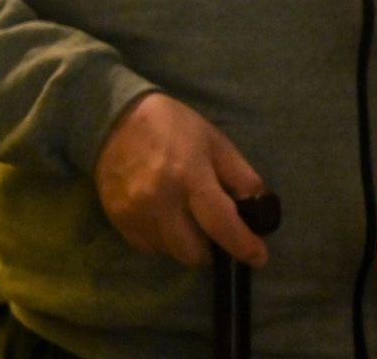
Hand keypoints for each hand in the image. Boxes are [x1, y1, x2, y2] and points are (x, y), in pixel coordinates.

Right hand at [95, 92, 269, 267]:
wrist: (117, 120)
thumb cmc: (174, 126)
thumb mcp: (216, 142)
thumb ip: (240, 176)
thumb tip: (258, 207)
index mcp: (189, 176)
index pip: (220, 224)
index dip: (243, 245)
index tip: (259, 257)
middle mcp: (160, 200)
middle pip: (194, 252)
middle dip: (212, 249)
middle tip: (218, 232)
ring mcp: (135, 214)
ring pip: (171, 252)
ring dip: (187, 245)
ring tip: (191, 220)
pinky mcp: (118, 221)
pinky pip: (149, 247)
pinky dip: (164, 241)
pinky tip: (168, 218)